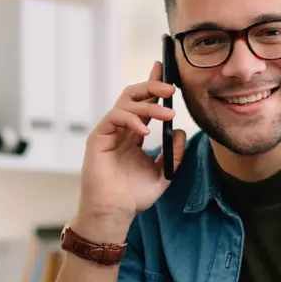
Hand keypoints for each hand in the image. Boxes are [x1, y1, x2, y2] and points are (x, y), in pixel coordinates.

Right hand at [75, 61, 185, 238]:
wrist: (115, 212)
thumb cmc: (134, 196)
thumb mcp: (163, 173)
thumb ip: (173, 153)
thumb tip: (181, 131)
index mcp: (134, 133)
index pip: (144, 103)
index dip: (154, 84)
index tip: (165, 69)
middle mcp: (121, 128)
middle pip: (134, 95)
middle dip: (153, 86)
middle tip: (172, 88)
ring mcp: (109, 131)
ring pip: (126, 102)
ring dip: (149, 105)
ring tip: (168, 114)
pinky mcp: (99, 137)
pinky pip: (115, 116)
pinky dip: (132, 120)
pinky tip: (145, 131)